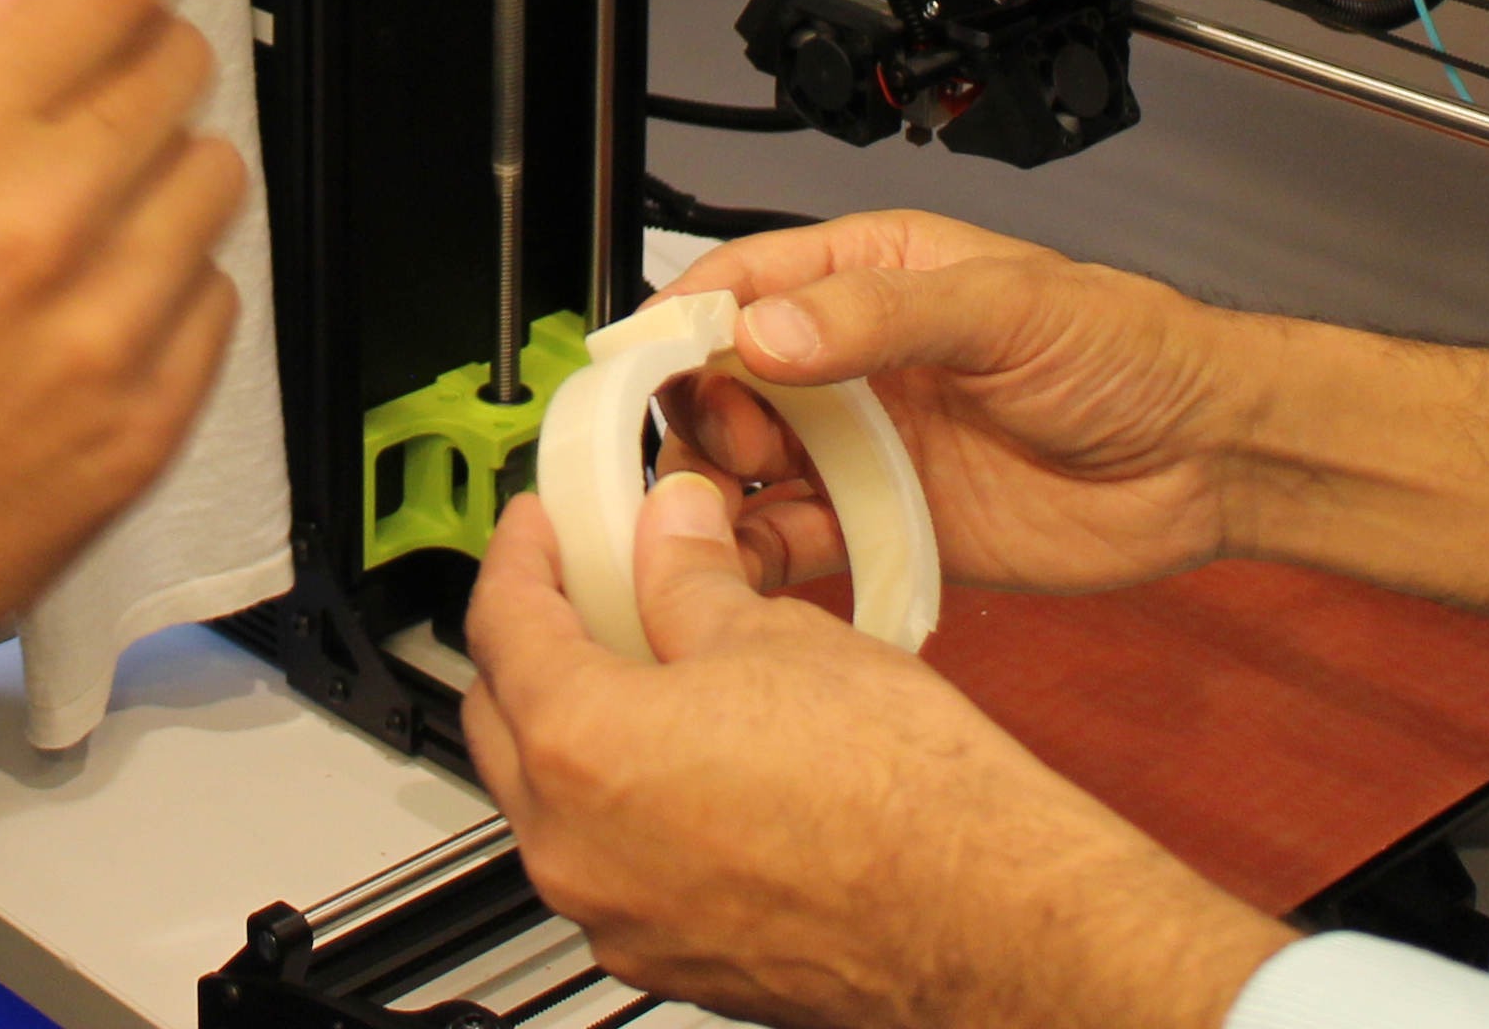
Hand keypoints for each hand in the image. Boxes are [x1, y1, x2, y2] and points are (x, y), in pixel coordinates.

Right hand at [0, 0, 247, 714]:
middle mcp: (42, 222)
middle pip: (178, 65)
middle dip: (140, 59)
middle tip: (88, 100)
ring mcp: (107, 329)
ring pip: (215, 178)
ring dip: (163, 177)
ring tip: (78, 228)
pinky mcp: (147, 423)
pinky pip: (217, 299)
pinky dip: (170, 289)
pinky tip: (87, 320)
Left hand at [463, 485, 1287, 1028]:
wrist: (987, 918)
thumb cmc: (901, 795)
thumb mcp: (778, 635)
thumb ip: (690, 578)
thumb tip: (669, 530)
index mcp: (582, 747)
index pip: (501, 626)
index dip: (518, 556)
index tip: (538, 528)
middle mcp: (576, 851)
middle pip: (503, 721)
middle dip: (530, 644)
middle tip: (577, 585)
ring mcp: (620, 919)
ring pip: (554, 804)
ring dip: (575, 730)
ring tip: (641, 668)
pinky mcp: (672, 961)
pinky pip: (613, 865)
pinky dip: (625, 806)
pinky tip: (688, 761)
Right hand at [655, 215, 1252, 600]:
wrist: (1203, 460)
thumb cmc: (1125, 351)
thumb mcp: (1006, 307)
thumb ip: (882, 315)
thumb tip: (768, 331)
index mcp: (866, 274)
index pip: (738, 282)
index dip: (681, 320)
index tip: (641, 360)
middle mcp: (848, 360)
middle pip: (719, 380)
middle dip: (698, 413)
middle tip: (730, 448)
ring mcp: (862, 445)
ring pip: (740, 467)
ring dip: (713, 490)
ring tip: (723, 515)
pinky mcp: (883, 524)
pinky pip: (790, 543)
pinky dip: (755, 560)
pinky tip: (751, 569)